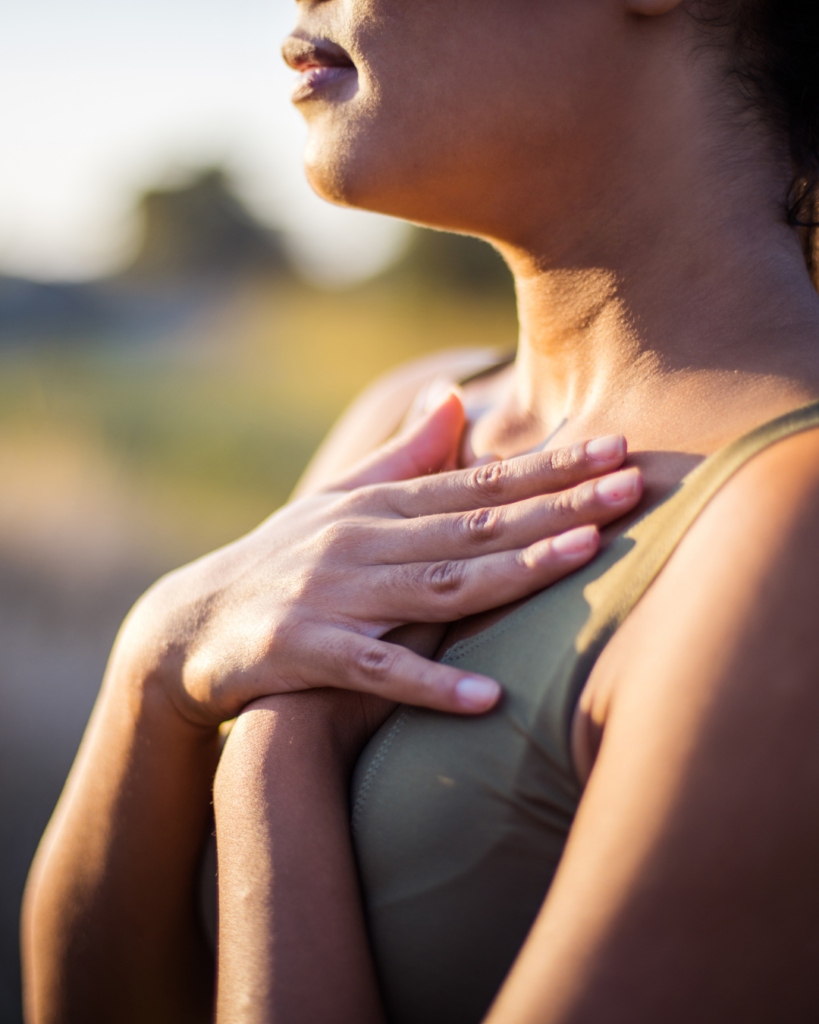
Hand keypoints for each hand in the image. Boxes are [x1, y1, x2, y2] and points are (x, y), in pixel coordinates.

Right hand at [119, 392, 641, 727]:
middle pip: (474, 524)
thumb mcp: (339, 501)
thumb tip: (453, 398)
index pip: (479, 484)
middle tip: (633, 486)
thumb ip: (402, 456)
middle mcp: (363, 541)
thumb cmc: (282, 560)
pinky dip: (429, 684)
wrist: (190, 625)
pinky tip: (487, 698)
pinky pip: (375, 670)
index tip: (617, 449)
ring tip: (583, 557)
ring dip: (512, 571)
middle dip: (558, 505)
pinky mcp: (302, 651)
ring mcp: (333, 594)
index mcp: (380, 506)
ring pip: (437, 583)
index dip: (550, 468)